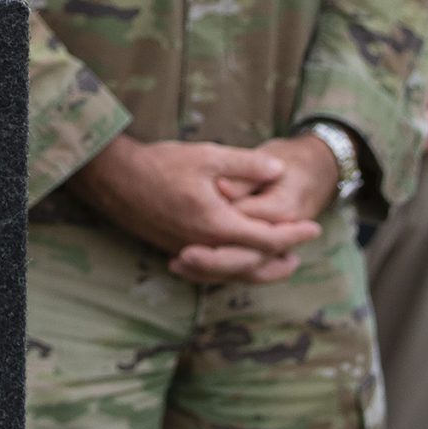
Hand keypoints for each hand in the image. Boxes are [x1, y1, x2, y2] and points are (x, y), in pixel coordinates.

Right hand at [68, 136, 321, 286]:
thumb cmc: (159, 163)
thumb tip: (279, 171)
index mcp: (217, 223)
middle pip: (252, 264)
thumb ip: (246, 165)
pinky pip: (212, 271)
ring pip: (232, 273)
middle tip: (300, 251)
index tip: (313, 228)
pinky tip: (235, 263)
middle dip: (280, 258)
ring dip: (259, 270)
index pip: (266, 239)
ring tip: (278, 263)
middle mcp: (204, 245)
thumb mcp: (207, 155)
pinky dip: (232, 271)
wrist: (113, 178)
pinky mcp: (174, 250)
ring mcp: (188, 250)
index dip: (294, 234)